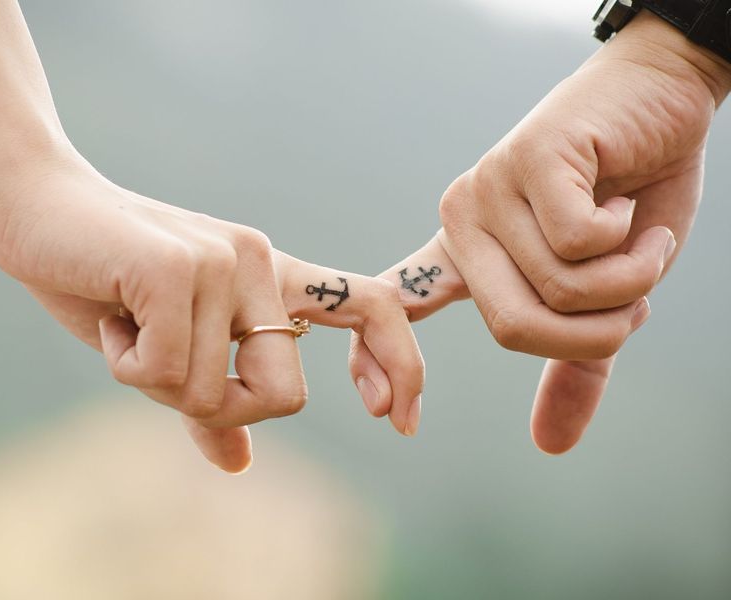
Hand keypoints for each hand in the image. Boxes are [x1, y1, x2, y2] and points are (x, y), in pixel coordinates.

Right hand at [0, 153, 423, 471]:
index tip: (396, 421)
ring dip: (157, 383)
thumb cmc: (106, 283)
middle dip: (224, 410)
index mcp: (272, 279)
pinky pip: (169, 370)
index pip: (374, 307)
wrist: (36, 209)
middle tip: (165, 370)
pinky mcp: (180, 268)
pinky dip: (127, 365)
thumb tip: (242, 464)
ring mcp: (225, 263)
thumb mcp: (167, 352)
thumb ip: (210, 404)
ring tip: (126, 326)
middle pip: (286, 396)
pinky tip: (110, 318)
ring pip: (217, 392)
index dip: (401, 364)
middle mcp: (262, 264)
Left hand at [352, 13, 730, 451]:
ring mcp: (489, 188)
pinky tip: (627, 204)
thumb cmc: (631, 196)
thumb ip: (572, 361)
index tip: (383, 415)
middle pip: (512, 326)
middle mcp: (463, 221)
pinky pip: (575, 241)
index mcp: (466, 253)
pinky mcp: (527, 159)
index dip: (377, 359)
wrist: (661, 100)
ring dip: (625, 281)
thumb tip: (549, 446)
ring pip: (555, 287)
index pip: (400, 305)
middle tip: (635, 299)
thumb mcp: (604, 294)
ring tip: (639, 241)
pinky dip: (628, 242)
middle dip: (594, 329)